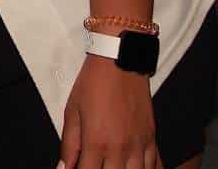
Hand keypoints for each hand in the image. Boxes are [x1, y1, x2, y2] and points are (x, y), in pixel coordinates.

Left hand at [59, 54, 158, 168]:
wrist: (119, 60)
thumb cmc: (94, 83)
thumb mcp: (72, 112)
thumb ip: (68, 145)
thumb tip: (63, 168)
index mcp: (96, 142)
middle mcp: (120, 148)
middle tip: (94, 165)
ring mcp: (139, 145)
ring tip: (112, 166)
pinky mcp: (151, 138)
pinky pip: (154, 166)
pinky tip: (133, 167)